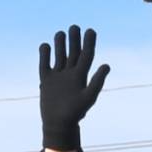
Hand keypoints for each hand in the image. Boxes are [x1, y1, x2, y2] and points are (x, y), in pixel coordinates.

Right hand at [38, 25, 110, 151]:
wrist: (58, 125)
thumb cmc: (75, 113)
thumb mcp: (88, 97)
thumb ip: (97, 81)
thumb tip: (106, 65)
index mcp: (81, 75)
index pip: (86, 55)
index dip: (89, 43)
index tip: (90, 30)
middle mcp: (70, 73)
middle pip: (73, 52)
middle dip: (74, 40)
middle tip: (75, 27)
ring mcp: (58, 76)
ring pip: (59, 55)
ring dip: (60, 44)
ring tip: (61, 33)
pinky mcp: (46, 80)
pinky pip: (44, 64)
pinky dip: (44, 54)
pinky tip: (45, 46)